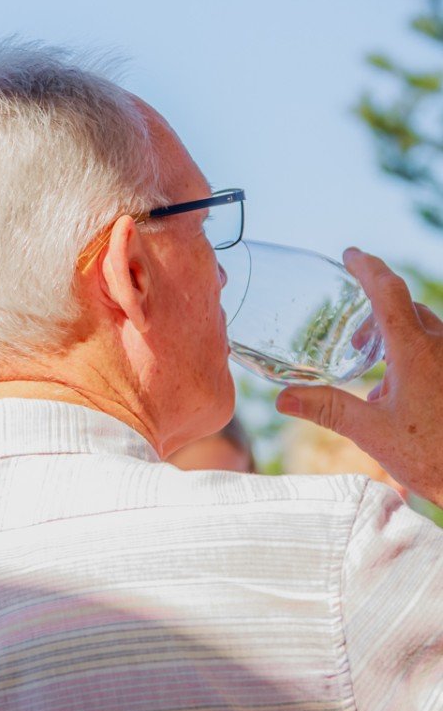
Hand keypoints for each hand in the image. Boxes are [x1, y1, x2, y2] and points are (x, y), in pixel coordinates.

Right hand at [276, 248, 442, 505]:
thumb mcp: (373, 433)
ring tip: (375, 368)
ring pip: (425, 328)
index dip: (368, 268)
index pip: (388, 292)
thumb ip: (328, 409)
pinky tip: (400, 393)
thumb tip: (283, 398)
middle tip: (354, 333)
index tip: (351, 255)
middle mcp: (441, 347)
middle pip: (407, 309)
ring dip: (397, 336)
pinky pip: (436, 350)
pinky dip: (414, 355)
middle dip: (378, 311)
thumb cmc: (431, 455)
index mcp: (416, 352)